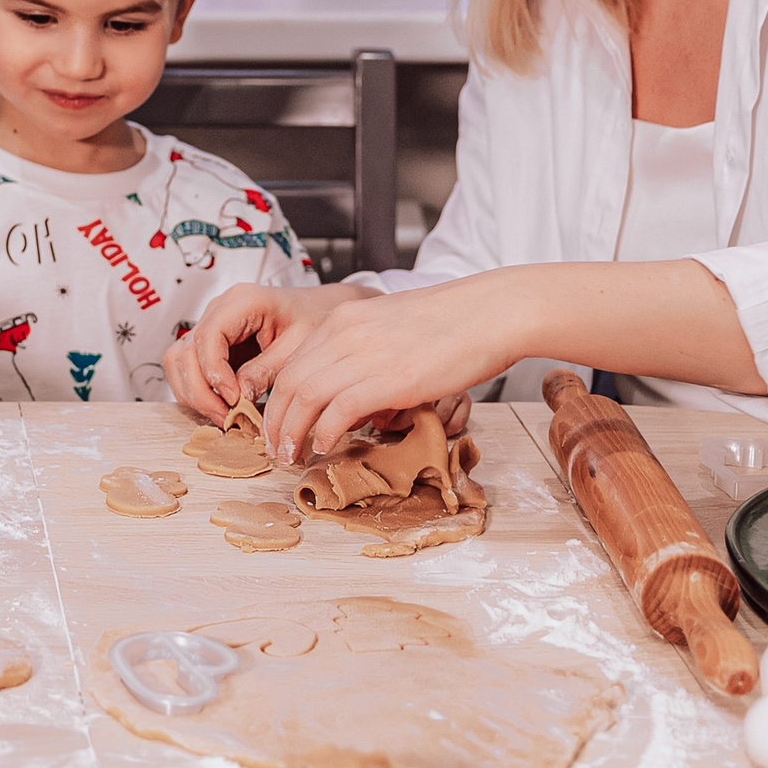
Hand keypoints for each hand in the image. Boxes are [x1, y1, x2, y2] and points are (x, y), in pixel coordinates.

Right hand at [163, 282, 373, 420]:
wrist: (317, 312)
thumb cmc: (313, 322)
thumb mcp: (299, 349)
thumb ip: (267, 370)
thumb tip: (240, 397)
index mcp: (243, 301)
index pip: (209, 336)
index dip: (215, 372)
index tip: (234, 399)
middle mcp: (219, 309)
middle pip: (185, 351)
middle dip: (200, 390)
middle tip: (226, 417)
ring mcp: (210, 325)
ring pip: (178, 361)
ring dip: (193, 393)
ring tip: (223, 415)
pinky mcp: (209, 343)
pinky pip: (187, 367)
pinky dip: (197, 391)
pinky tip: (221, 406)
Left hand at [248, 274, 529, 462]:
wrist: (491, 311)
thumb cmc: (451, 324)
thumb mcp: (390, 328)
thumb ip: (363, 355)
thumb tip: (354, 400)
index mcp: (343, 319)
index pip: (292, 363)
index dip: (278, 400)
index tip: (278, 426)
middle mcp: (345, 332)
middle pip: (290, 382)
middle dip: (276, 422)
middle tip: (277, 450)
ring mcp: (365, 354)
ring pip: (305, 396)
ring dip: (293, 432)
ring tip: (292, 456)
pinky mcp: (389, 377)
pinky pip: (339, 410)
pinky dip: (325, 433)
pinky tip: (326, 447)